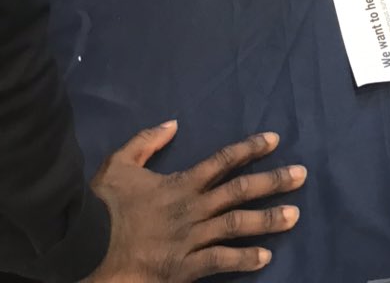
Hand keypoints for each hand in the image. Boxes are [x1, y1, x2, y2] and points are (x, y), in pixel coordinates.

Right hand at [85, 122, 305, 281]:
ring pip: (238, 225)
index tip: (274, 140)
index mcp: (181, 182)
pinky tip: (265, 258)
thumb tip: (174, 124)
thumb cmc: (103, 206)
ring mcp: (191, 239)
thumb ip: (147, 141)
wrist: (86, 247)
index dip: (251, 148)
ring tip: (294, 215)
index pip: (224, 160)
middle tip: (301, 175)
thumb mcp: (120, 162)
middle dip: (274, 181)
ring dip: (268, 220)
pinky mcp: (184, 268)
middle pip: (241, 190)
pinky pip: (221, 261)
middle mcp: (193, 208)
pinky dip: (244, 260)